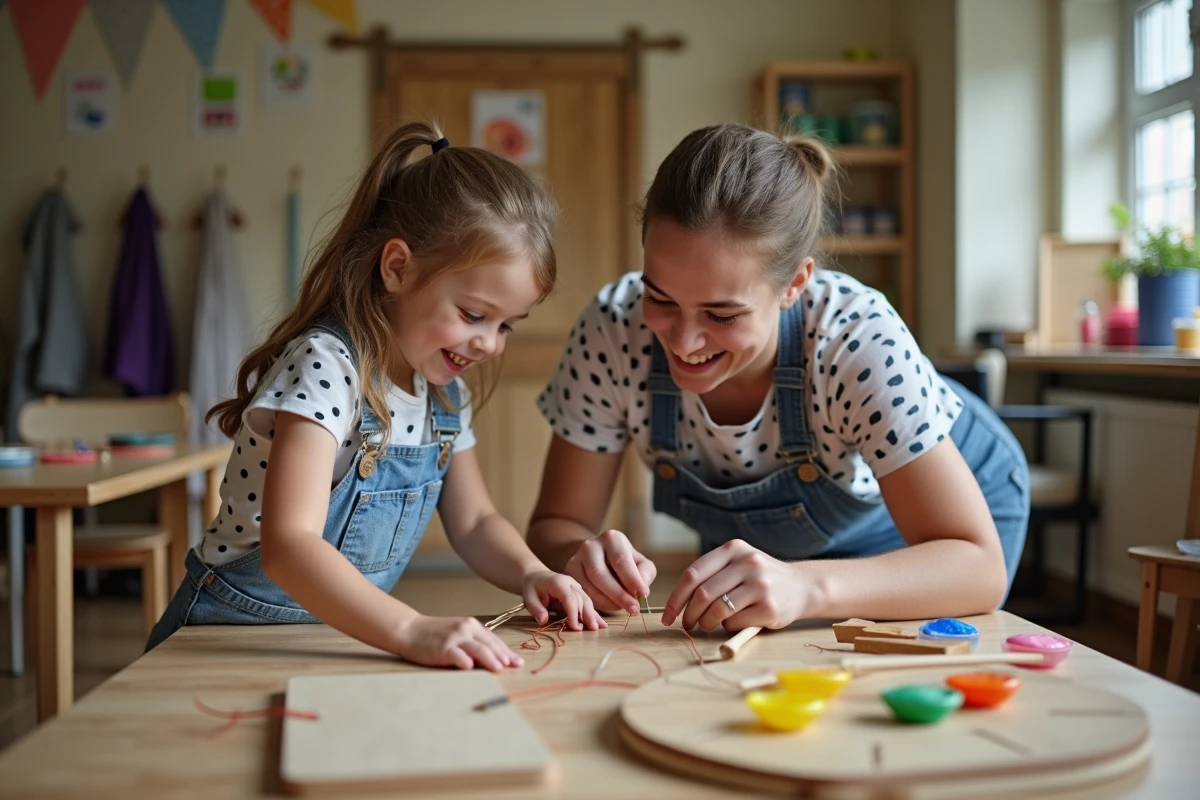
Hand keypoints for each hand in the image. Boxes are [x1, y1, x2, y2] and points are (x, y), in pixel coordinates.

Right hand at [394, 615, 523, 671]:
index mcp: (471, 625)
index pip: (493, 640)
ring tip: (500, 668)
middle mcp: (465, 629)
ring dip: (490, 659)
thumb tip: (493, 658)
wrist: (409, 630)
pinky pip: (457, 655)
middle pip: (489, 644)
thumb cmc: (434, 634)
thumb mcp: (457, 633)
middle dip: (503, 656)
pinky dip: (465, 661)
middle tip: (514, 666)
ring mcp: (454, 638)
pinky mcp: (442, 648)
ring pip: (478, 649)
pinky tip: (472, 668)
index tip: (517, 661)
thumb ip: (473, 642)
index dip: (506, 651)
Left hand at [522, 570, 606, 630]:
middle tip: (593, 629)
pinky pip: (587, 604)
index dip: (573, 613)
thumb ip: (535, 609)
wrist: (536, 577)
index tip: (575, 627)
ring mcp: (577, 588)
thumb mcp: (528, 597)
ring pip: (587, 601)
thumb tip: (543, 621)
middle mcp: (571, 584)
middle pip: (582, 599)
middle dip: (587, 614)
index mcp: (558, 582)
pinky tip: (602, 623)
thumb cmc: (532, 587)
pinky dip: (594, 614)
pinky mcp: (579, 594)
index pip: (569, 598)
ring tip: (600, 628)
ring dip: (593, 615)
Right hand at [563, 529, 657, 614]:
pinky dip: (595, 604)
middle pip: (600, 574)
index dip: (632, 579)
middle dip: (618, 595)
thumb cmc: (624, 563)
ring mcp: (576, 558)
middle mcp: (590, 545)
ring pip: (588, 585)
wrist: (599, 558)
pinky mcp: (568, 573)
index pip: (621, 560)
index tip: (643, 595)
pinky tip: (607, 606)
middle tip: (633, 609)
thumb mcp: (639, 563)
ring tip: (621, 607)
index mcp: (612, 538)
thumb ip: (645, 573)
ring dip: (607, 602)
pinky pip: (580, 593)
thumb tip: (641, 589)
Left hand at [662, 540, 812, 631]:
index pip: (693, 574)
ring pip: (717, 610)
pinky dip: (727, 627)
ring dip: (705, 623)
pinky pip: (735, 623)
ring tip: (706, 625)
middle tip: (686, 625)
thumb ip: (712, 574)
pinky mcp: (770, 608)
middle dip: (689, 614)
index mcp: (734, 549)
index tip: (668, 615)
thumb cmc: (760, 577)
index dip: (676, 597)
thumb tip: (677, 602)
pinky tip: (732, 623)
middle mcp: (748, 563)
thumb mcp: (739, 562)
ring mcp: (760, 586)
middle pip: (702, 594)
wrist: (803, 586)